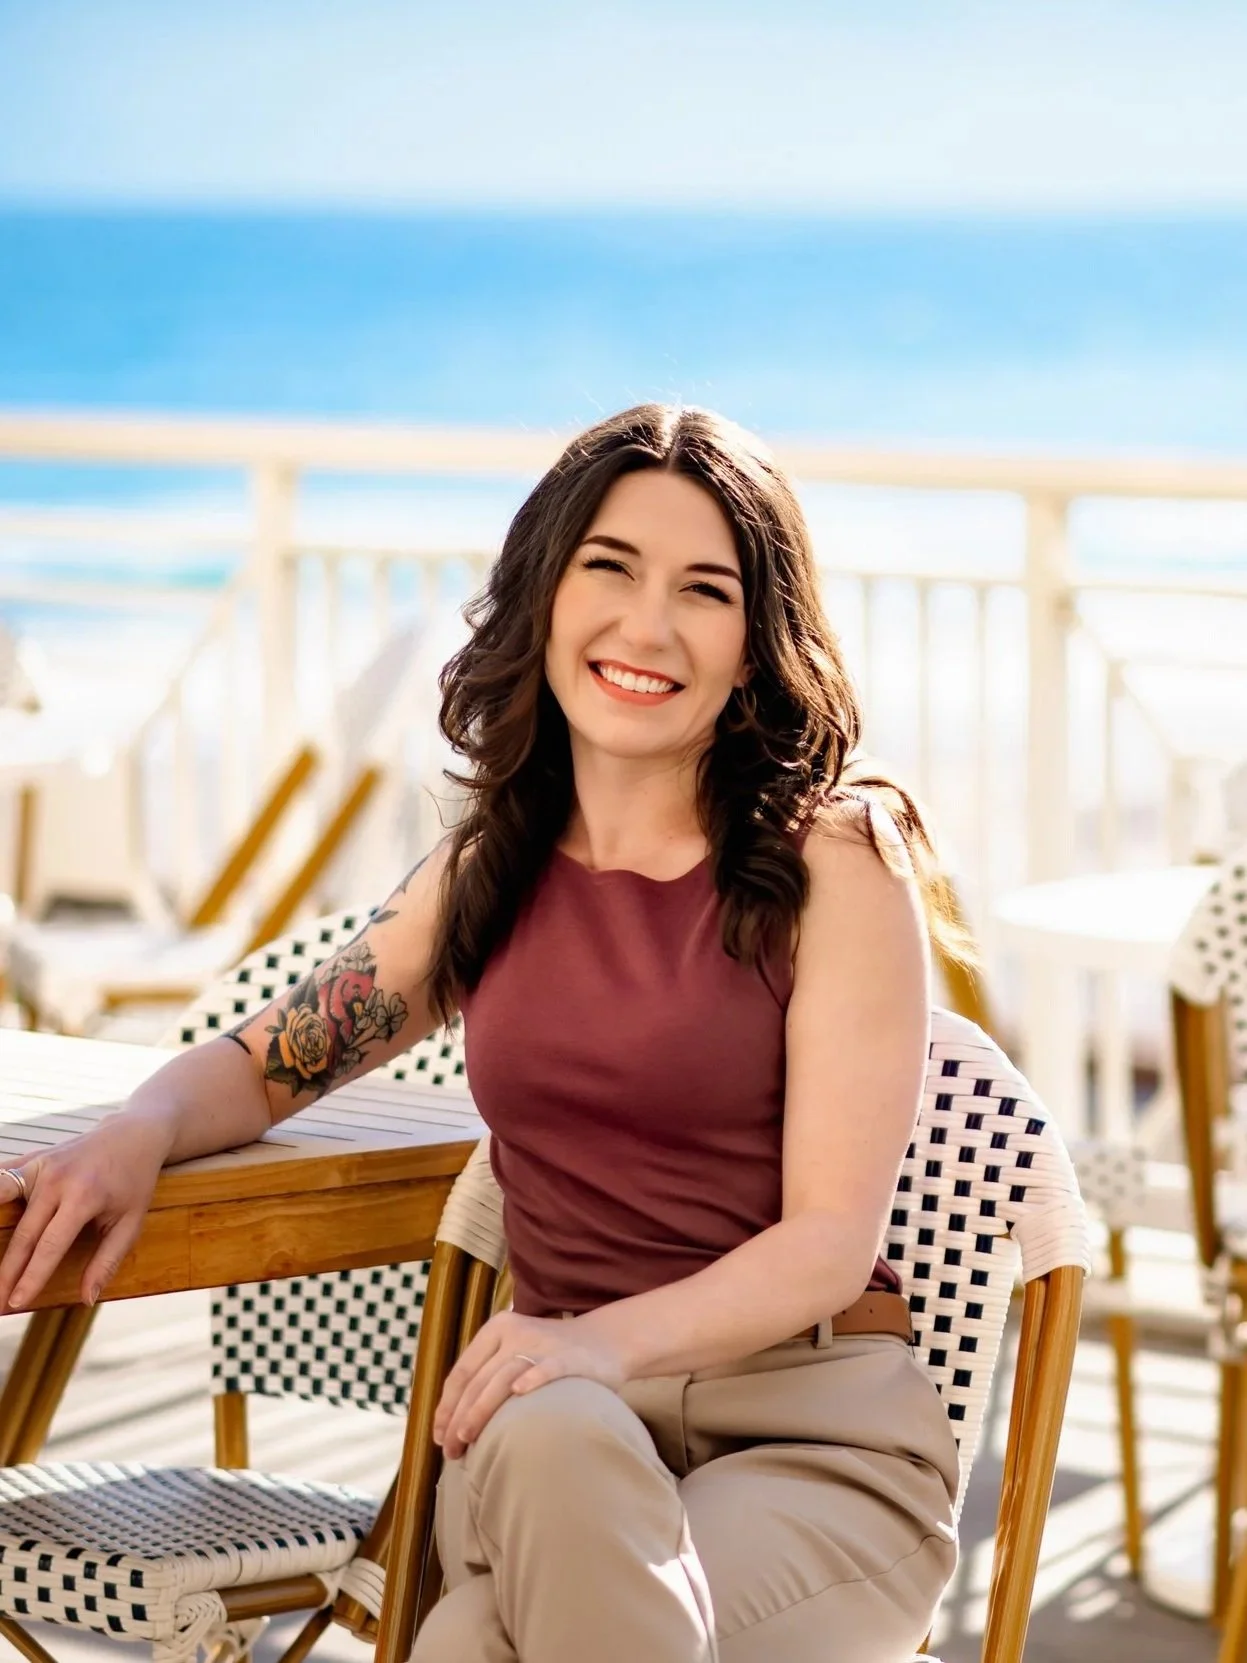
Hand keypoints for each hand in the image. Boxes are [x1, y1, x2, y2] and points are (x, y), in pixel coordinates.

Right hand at [0, 1111, 173, 1311]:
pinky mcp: (32, 1158)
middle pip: (24, 1234)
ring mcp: (41, 1165)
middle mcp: (58, 1179)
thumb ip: (108, 1261)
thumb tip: (87, 1298)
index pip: (50, 1246)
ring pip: (3, 1204)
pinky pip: (3, 1179)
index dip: (31, 1277)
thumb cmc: (134, 1181)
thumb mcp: (132, 1221)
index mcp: (84, 1196)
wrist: (133, 1135)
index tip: (16, 1303)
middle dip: (6, 1272)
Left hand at [432, 1309, 627, 1459]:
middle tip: (450, 1451)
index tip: (438, 1436)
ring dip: (482, 1409)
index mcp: (497, 1329)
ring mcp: (544, 1343)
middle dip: (460, 1417)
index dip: (446, 1406)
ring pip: (504, 1377)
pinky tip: (520, 1393)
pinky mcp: (571, 1356)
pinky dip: (534, 1378)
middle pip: (479, 1380)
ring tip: (467, 1437)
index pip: (462, 1371)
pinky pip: (549, 1368)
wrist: (605, 1341)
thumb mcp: (514, 1354)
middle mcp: (516, 1332)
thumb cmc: (549, 1357)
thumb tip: (451, 1423)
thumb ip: (487, 1377)